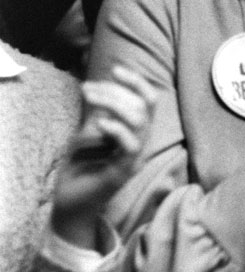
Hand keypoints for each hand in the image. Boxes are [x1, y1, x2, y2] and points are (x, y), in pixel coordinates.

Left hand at [51, 65, 155, 247]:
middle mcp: (139, 144)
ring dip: (113, 103)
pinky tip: (98, 122)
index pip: (149, 102)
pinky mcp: (123, 172)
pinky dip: (115, 128)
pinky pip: (130, 146)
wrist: (70, 202)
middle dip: (115, 91)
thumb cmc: (80, 168)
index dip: (137, 82)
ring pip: (139, 121)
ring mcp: (133, 159)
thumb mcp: (88, 133)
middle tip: (87, 89)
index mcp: (134, 133)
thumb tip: (99, 87)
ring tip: (88, 98)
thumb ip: (98, 113)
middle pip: (143, 107)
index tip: (116, 69)